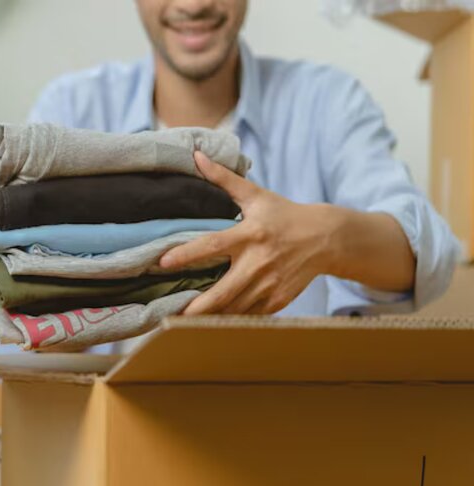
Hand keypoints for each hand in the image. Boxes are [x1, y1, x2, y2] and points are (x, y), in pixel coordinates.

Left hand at [159, 152, 339, 314]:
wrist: (326, 238)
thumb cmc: (284, 215)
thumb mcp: (256, 196)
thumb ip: (223, 180)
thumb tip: (197, 156)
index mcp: (250, 234)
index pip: (212, 245)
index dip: (186, 254)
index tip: (162, 262)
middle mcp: (259, 262)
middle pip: (224, 290)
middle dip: (199, 307)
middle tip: (173, 316)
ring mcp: (269, 285)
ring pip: (236, 308)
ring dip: (211, 318)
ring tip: (184, 325)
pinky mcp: (278, 300)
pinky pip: (249, 315)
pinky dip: (230, 321)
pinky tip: (211, 326)